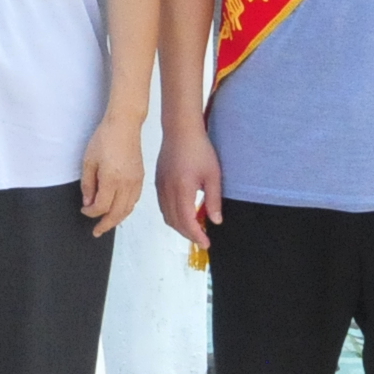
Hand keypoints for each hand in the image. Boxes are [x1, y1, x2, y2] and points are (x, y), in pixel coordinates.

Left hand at [79, 110, 145, 238]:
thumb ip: (88, 184)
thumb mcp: (88, 161)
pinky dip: (126, 209)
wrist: (124, 125)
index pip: (102, 207)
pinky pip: (134, 200)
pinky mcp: (141, 177)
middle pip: (117, 213)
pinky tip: (119, 209)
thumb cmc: (104, 139)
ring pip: (128, 209)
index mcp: (112, 180)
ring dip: (117, 219)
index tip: (84, 210)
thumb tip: (88, 202)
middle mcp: (126, 184)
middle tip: (97, 232)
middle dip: (106, 224)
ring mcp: (136, 182)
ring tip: (107, 224)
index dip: (91, 212)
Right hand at [155, 120, 222, 247]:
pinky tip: (184, 214)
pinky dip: (173, 216)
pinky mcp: (158, 182)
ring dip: (180, 226)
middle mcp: (167, 191)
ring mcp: (160, 187)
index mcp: (182, 189)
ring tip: (194, 229)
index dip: (196, 235)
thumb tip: (215, 221)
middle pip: (175, 222)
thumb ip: (213, 200)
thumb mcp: (213, 175)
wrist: (180, 130)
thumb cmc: (199, 149)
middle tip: (202, 239)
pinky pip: (163, 206)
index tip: (206, 243)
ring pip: (167, 216)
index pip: (187, 221)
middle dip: (188, 234)